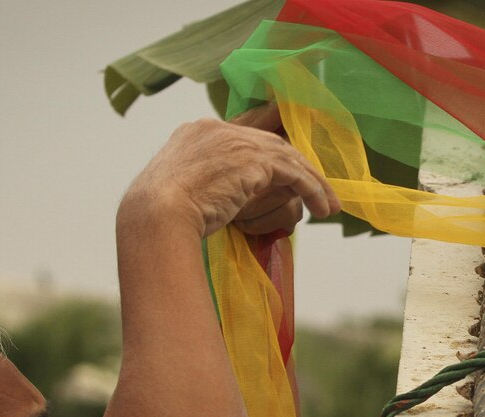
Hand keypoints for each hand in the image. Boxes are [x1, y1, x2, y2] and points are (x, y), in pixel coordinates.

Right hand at [121, 105, 339, 239]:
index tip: (286, 176)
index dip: (269, 158)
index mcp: (196, 133)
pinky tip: (322, 208)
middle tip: (318, 191)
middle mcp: (216, 129)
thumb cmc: (159, 219)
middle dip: (298, 168)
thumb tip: (222, 202)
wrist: (155, 217)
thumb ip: (204, 186)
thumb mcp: (181, 193)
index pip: (243, 139)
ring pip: (288, 156)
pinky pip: (294, 172)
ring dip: (313, 182)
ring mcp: (235, 140)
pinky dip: (312, 189)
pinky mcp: (253, 160)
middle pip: (270, 143)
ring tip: (328, 206)